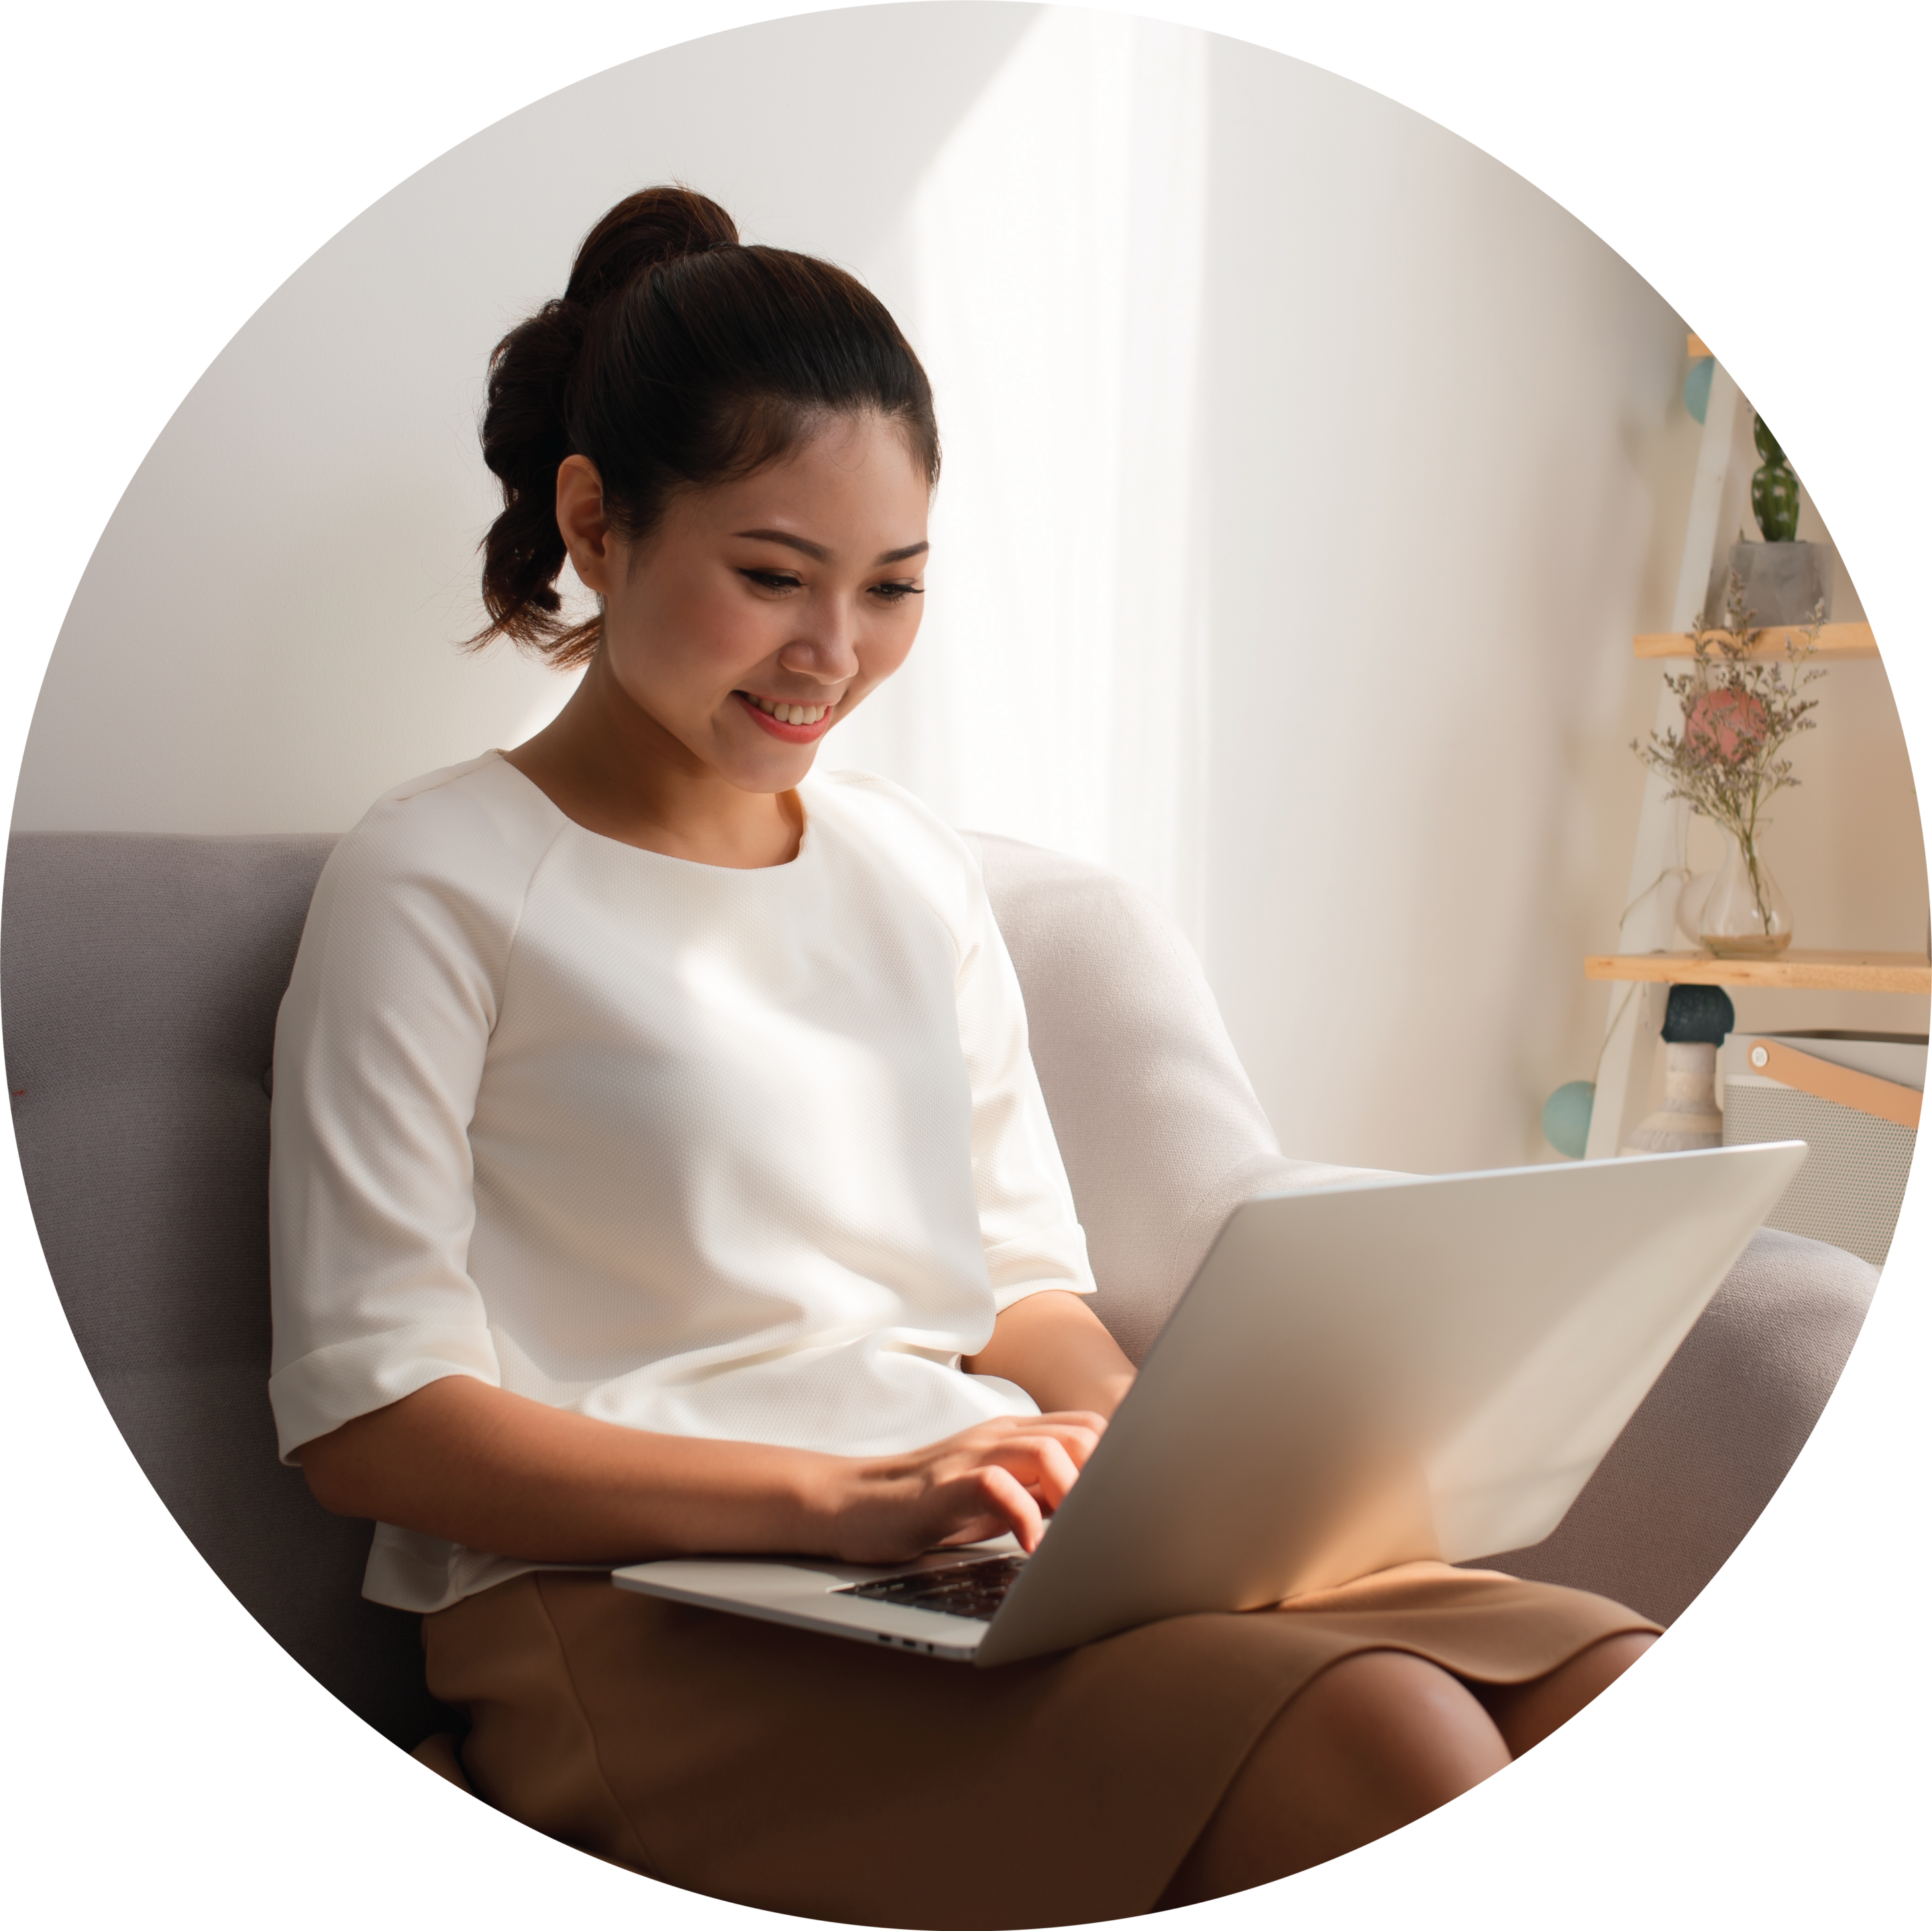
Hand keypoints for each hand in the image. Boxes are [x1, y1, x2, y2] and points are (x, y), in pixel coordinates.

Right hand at [820, 1411, 1107, 1564]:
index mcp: (1015, 1436)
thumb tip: (1096, 1510)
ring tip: (1075, 1535)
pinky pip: (997, 1486)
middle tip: (1102, 1524)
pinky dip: (1024, 1517)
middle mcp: (998, 1436)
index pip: (1088, 1428)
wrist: (854, 1504)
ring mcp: (971, 1455)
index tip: (1127, 1505)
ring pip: (1046, 1451)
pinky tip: (1029, 1547)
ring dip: (1072, 1494)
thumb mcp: (997, 1495)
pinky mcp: (944, 1485)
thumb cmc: (930, 1506)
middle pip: (1080, 1434)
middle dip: (1104, 1478)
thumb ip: (1041, 1491)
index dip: (1117, 1463)